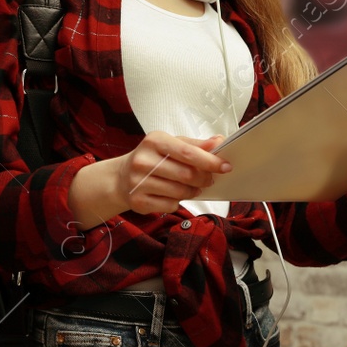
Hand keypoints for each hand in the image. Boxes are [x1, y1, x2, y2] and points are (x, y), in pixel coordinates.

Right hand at [70, 130, 232, 228]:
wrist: (121, 177)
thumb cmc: (152, 158)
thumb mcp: (171, 144)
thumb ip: (195, 144)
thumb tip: (218, 141)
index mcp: (155, 140)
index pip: (188, 153)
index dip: (210, 161)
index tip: (225, 166)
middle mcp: (143, 160)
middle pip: (186, 175)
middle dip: (203, 179)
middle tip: (208, 179)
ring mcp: (138, 182)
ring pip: (180, 192)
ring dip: (193, 191)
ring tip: (191, 187)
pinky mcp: (138, 201)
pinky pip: (170, 205)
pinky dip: (177, 202)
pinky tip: (172, 194)